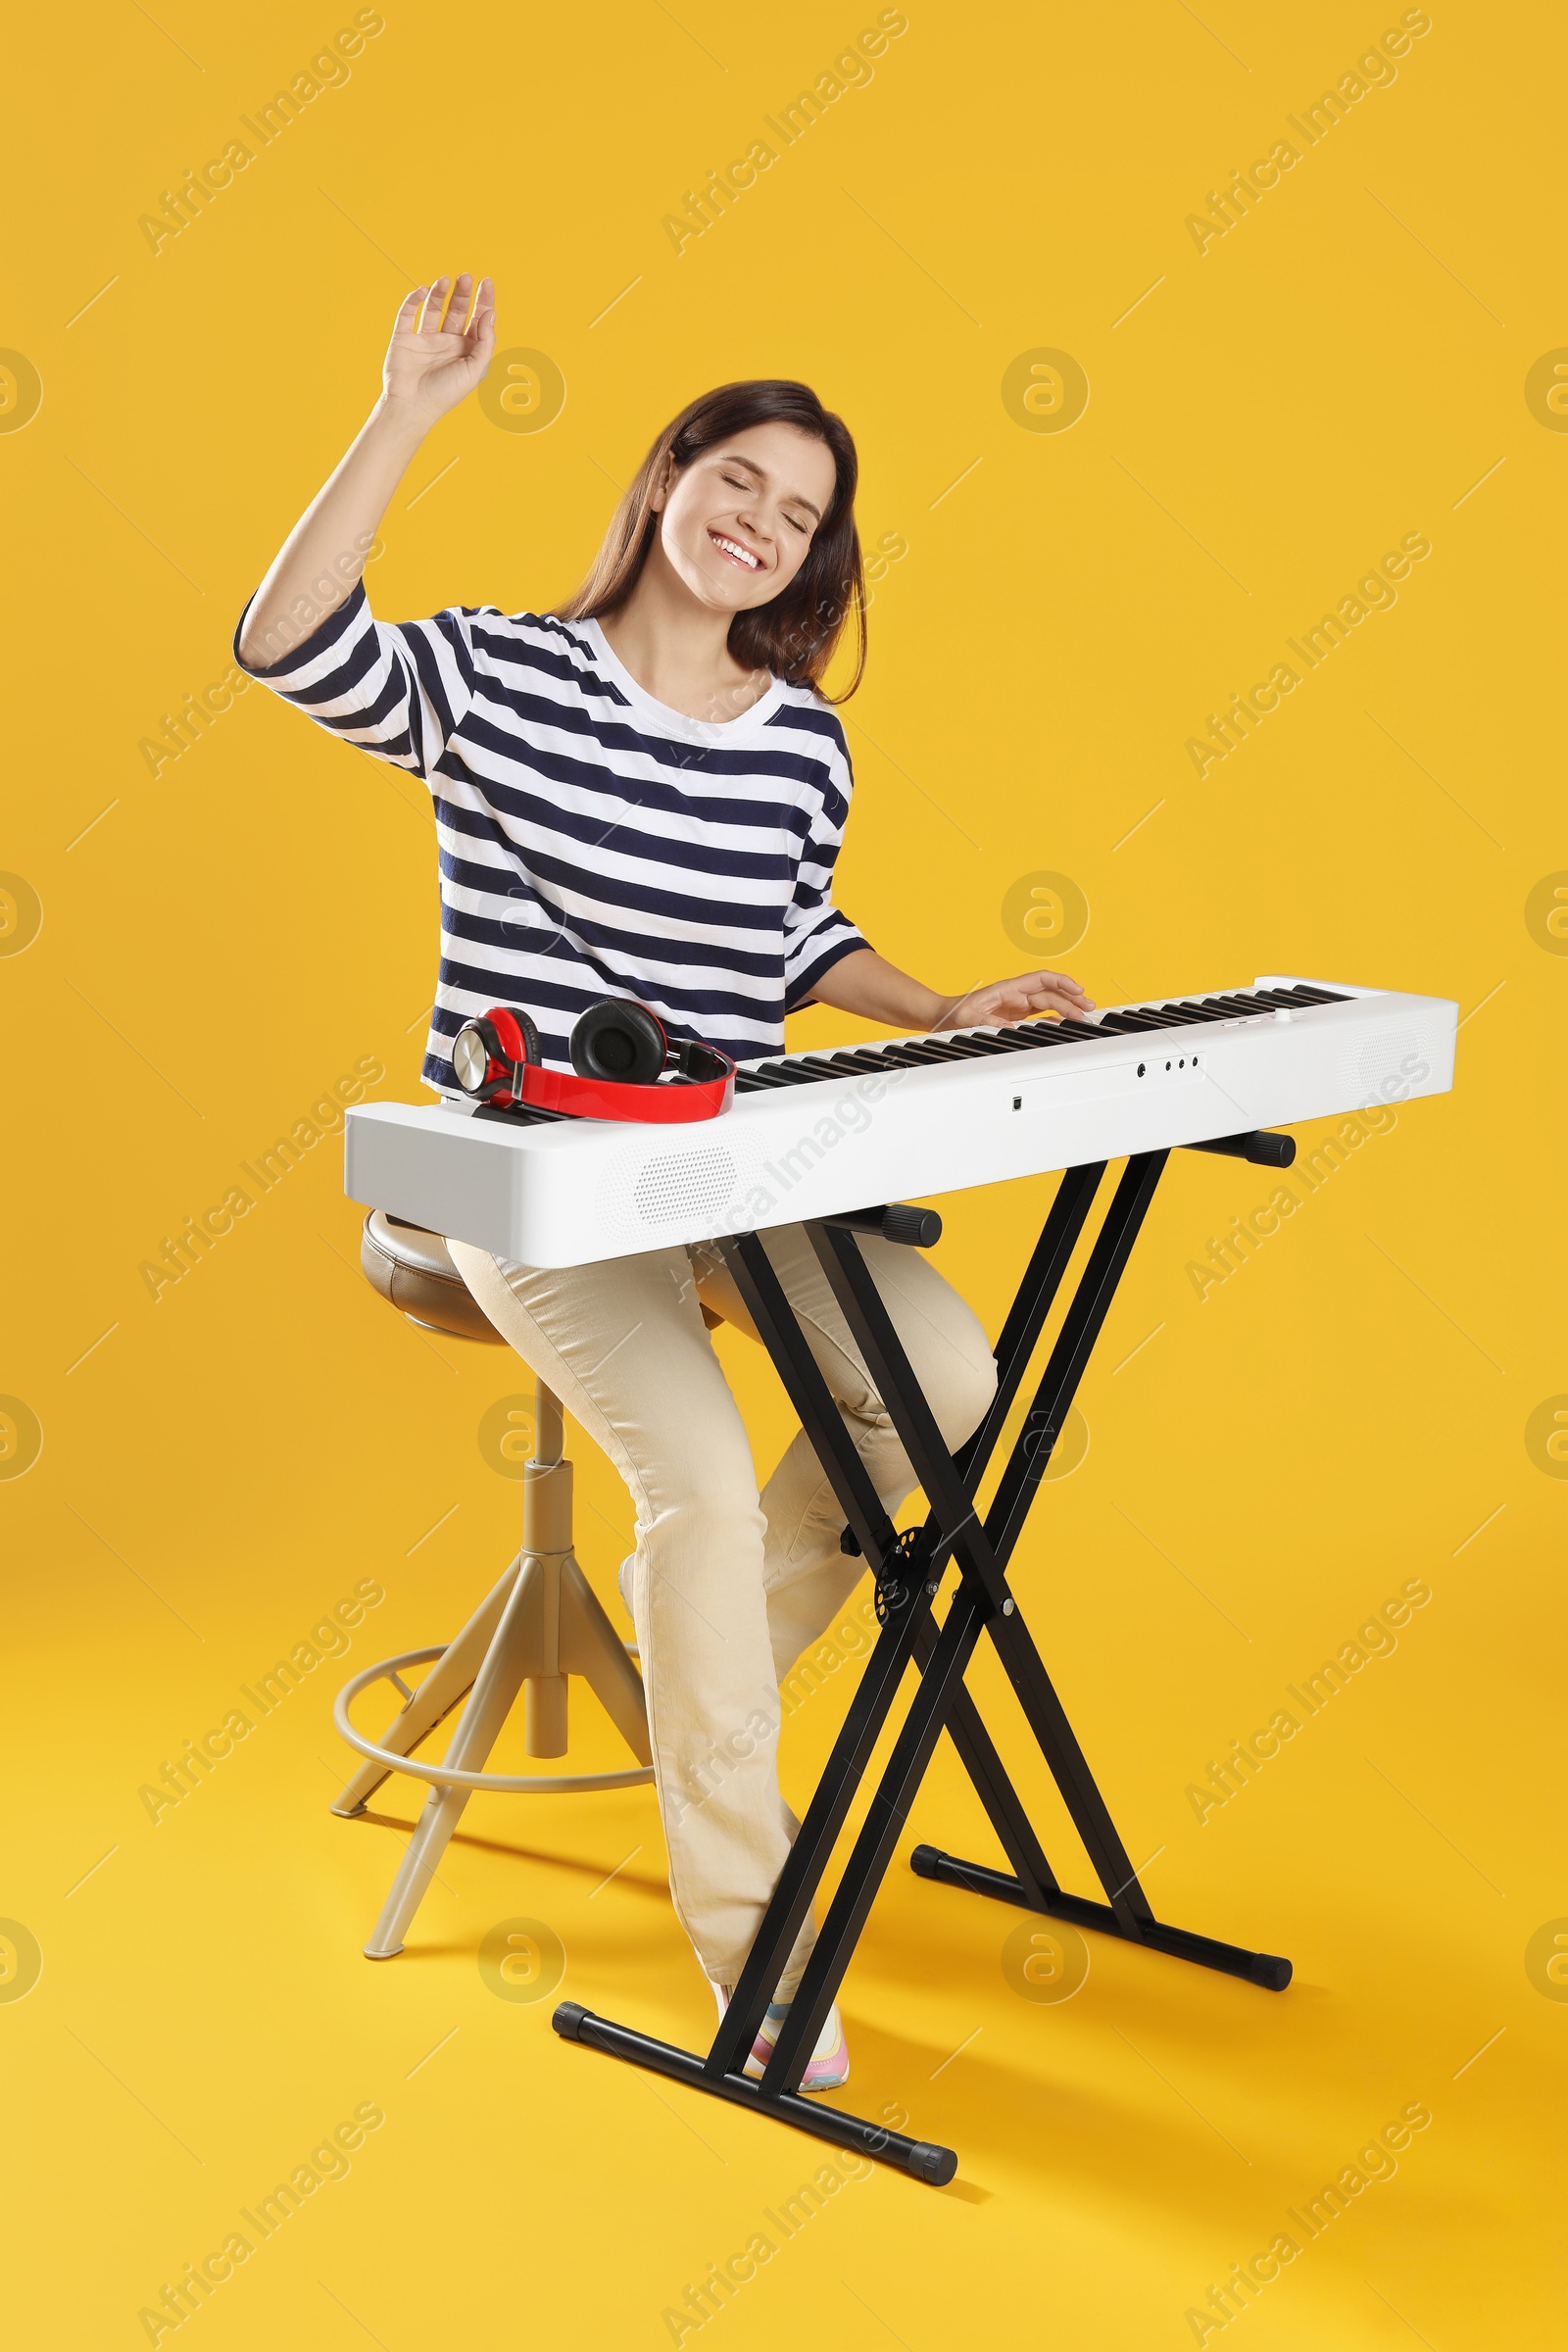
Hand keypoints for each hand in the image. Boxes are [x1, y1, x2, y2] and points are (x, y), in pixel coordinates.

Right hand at [380, 274, 495, 428]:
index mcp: (466, 350)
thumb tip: (490, 314)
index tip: (486, 282)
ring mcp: (425, 339)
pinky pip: (407, 314)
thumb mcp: (475, 370)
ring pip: (433, 308)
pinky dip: (413, 300)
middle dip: (463, 293)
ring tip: (445, 280)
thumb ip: (485, 342)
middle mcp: (446, 342)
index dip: (483, 301)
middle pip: (457, 310)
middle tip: (466, 277)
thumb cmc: (446, 393)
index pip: (477, 320)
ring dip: (440, 293)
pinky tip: (422, 291)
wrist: (412, 406)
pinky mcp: (404, 338)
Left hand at [932, 968, 1095, 1029]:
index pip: (1041, 979)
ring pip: (1050, 1002)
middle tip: (1089, 1008)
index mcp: (1008, 988)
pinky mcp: (1018, 1015)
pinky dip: (1055, 1018)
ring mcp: (1019, 1004)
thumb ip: (990, 1022)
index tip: (1077, 989)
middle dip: (1071, 997)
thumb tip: (1012, 1028)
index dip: (1061, 981)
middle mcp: (1017, 993)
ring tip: (1084, 1014)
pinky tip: (1066, 1024)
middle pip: (1050, 992)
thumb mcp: (970, 1019)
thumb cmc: (957, 1013)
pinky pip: (1041, 1014)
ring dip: (1067, 1007)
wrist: (947, 1016)